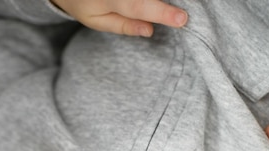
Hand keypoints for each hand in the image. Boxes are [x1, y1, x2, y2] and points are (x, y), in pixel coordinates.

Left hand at [52, 0, 187, 36]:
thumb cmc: (84, 4)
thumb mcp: (98, 22)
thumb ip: (124, 26)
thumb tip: (150, 30)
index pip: (139, 7)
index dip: (162, 13)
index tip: (182, 19)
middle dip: (165, 3)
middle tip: (184, 15)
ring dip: (162, 0)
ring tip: (174, 11)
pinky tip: (160, 4)